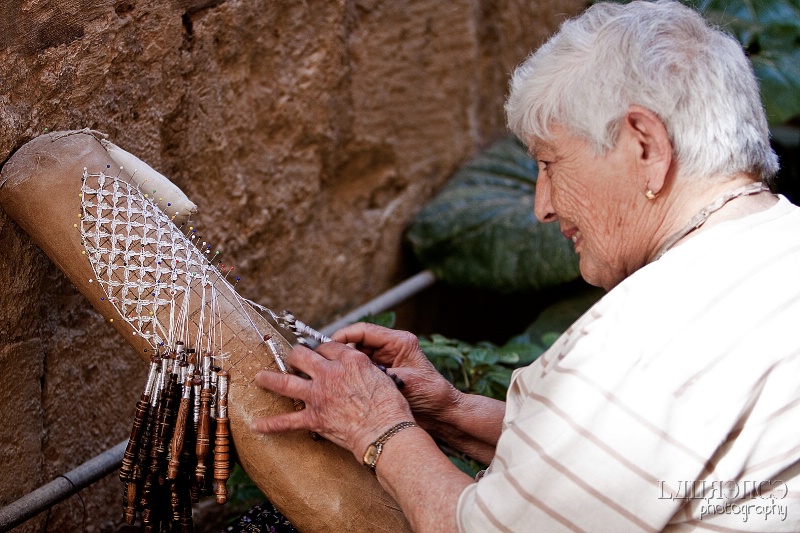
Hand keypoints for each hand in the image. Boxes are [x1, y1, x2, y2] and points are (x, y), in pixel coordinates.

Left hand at [251, 340, 413, 460]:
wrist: (385, 430)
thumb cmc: (390, 406)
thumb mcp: (381, 376)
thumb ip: (364, 369)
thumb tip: (357, 370)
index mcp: (349, 360)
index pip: (329, 346)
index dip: (322, 349)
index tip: (320, 353)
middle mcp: (329, 373)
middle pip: (302, 355)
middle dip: (295, 355)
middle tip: (292, 358)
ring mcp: (318, 395)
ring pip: (285, 382)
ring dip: (270, 379)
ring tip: (260, 377)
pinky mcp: (313, 418)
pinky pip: (286, 422)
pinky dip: (270, 425)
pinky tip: (257, 425)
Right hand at [332, 323, 462, 429]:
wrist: (442, 413)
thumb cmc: (431, 395)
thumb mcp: (405, 382)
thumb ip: (380, 375)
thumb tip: (352, 370)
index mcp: (400, 341)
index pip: (364, 331)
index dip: (343, 336)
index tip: (327, 347)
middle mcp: (391, 347)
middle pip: (357, 342)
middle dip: (340, 351)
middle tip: (323, 362)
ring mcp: (386, 360)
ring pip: (357, 357)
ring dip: (344, 365)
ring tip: (328, 374)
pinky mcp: (383, 373)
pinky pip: (361, 370)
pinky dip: (351, 376)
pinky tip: (340, 384)